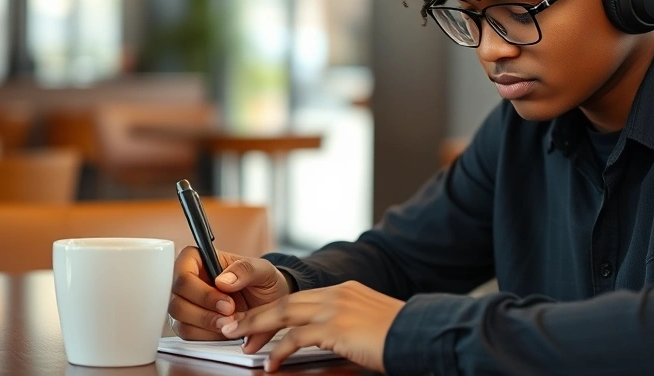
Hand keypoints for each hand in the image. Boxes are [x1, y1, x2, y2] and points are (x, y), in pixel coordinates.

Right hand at [168, 247, 291, 340]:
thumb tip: (223, 281)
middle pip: (176, 300)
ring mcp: (186, 303)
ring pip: (179, 319)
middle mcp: (188, 281)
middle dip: (205, 313)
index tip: (225, 302)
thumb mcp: (263, 270)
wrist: (270, 305)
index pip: (182, 273)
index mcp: (198, 259)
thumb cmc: (263, 282)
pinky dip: (207, 336)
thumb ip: (245, 270)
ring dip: (206, 326)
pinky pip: (187, 334)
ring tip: (231, 325)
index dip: (200, 291)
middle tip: (231, 315)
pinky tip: (226, 331)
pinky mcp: (190, 323)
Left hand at [218, 280, 404, 372]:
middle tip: (234, 325)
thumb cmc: (401, 334)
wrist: (420, 332)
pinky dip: (279, 350)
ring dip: (258, 328)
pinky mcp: (335, 327)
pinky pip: (296, 338)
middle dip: (256, 314)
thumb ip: (350, 322)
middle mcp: (338, 294)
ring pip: (284, 314)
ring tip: (240, 341)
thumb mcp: (371, 321)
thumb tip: (335, 337)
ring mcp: (336, 308)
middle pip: (286, 302)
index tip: (258, 320)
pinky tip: (270, 362)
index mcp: (346, 291)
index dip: (276, 310)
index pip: (301, 298)